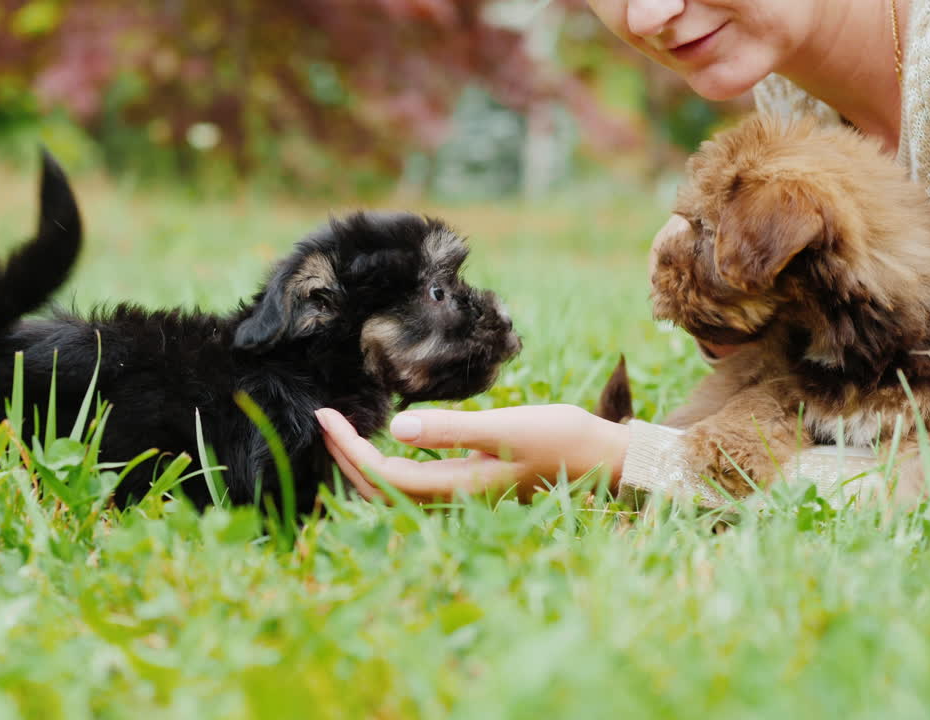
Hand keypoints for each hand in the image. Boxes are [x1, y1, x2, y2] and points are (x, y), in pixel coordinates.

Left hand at [315, 404, 629, 502]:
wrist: (604, 460)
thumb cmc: (561, 438)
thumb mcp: (507, 426)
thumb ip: (452, 429)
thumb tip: (397, 429)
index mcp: (456, 488)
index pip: (382, 475)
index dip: (348, 448)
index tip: (325, 415)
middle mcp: (453, 500)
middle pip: (379, 490)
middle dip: (345, 458)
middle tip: (326, 419)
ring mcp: (462, 496)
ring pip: (395, 492)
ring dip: (363, 466)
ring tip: (344, 432)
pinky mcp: (472, 486)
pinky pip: (414, 484)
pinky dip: (389, 467)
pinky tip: (388, 443)